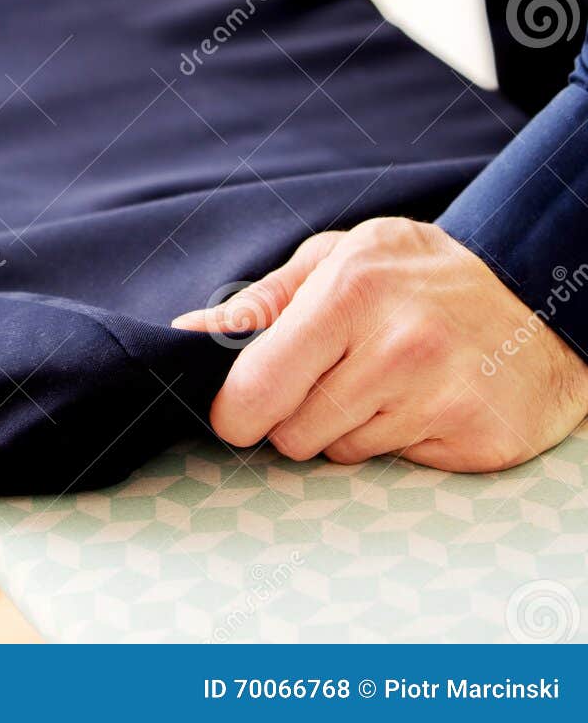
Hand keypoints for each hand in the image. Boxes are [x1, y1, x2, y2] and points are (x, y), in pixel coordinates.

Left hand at [173, 218, 587, 470]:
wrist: (533, 296)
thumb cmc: (419, 275)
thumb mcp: (341, 256)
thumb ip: (265, 298)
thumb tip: (190, 330)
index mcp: (349, 291)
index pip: (255, 387)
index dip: (236, 409)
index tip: (241, 405)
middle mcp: (396, 346)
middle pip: (291, 434)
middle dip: (296, 414)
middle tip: (333, 376)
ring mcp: (440, 396)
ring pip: (340, 454)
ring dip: (348, 428)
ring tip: (385, 380)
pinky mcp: (475, 437)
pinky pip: (394, 465)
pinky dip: (397, 442)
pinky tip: (422, 401)